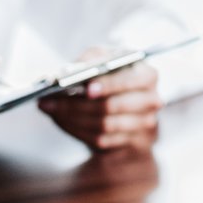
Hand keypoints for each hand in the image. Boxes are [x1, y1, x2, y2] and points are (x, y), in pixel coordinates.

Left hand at [39, 47, 161, 150]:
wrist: (127, 104)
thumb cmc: (114, 75)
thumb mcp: (106, 58)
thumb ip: (91, 59)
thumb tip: (69, 72)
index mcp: (148, 75)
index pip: (128, 81)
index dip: (107, 85)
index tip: (86, 89)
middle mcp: (151, 100)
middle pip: (112, 106)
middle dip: (78, 105)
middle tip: (51, 101)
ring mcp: (144, 125)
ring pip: (104, 126)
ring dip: (72, 119)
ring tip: (51, 110)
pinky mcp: (132, 144)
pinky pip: (101, 141)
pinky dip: (77, 130)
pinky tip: (62, 121)